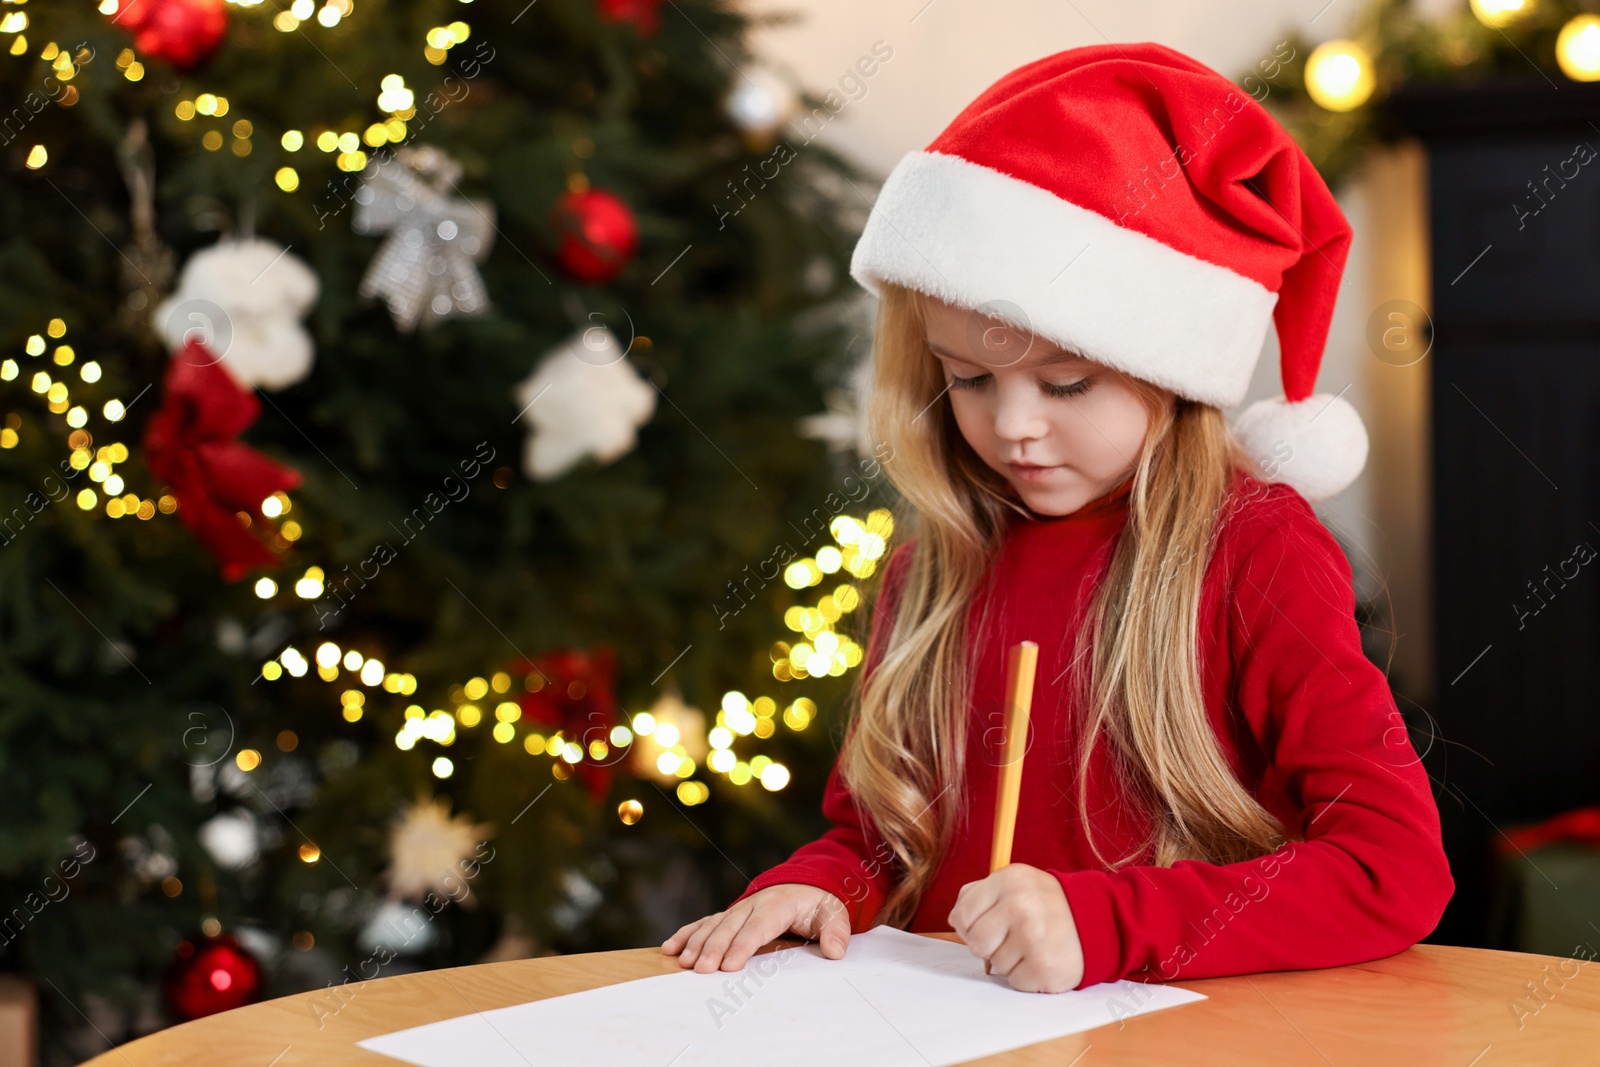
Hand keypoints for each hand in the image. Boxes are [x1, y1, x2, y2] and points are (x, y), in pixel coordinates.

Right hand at [661, 883, 849, 973]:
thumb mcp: (834, 914)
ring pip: (712, 925)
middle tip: (700, 971)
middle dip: (713, 948)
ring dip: (695, 943)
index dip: (742, 946)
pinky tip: (670, 949)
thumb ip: (836, 932)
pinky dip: (686, 934)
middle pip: (729, 928)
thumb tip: (835, 951)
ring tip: (683, 963)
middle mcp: (752, 905)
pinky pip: (703, 923)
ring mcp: (737, 909)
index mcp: (777, 905)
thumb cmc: (818, 905)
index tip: (729, 966)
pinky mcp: (728, 915)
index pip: (758, 928)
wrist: (805, 884)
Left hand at [948, 864, 1083, 992]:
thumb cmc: (1045, 904)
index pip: (962, 915)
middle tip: (1009, 937)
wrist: (1096, 920)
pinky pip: (1015, 982)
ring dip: (1010, 960)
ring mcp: (1034, 938)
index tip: (985, 926)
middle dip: (988, 945)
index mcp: (1008, 880)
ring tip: (1032, 945)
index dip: (968, 927)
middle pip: (975, 943)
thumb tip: (956, 921)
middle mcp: (1021, 906)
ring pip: (995, 965)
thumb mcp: (1013, 883)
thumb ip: (977, 895)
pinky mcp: (1045, 967)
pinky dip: (1025, 976)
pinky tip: (1041, 959)